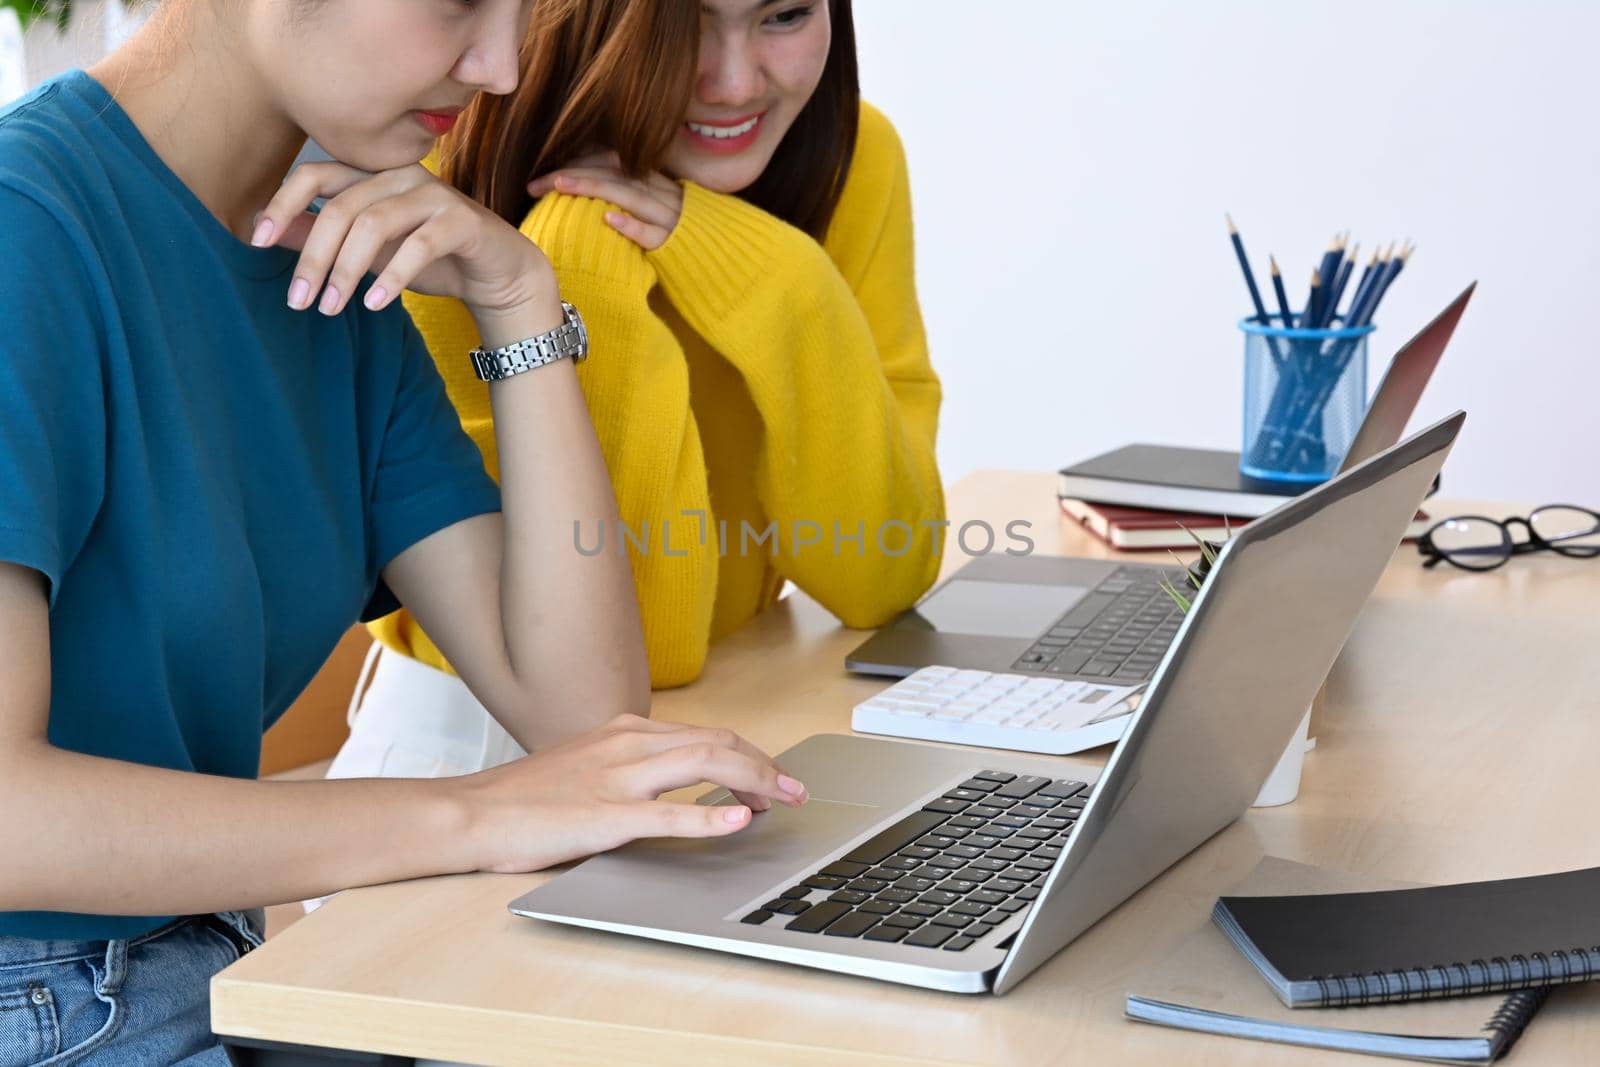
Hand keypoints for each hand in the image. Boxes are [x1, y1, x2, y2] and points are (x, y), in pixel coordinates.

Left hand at [252, 161, 556, 322]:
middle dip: (314, 257)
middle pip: (341, 207)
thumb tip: (271, 232)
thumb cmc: (431, 259)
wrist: (497, 273)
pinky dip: (393, 276)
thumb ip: (325, 237)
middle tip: (298, 300)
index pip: (315, 174)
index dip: (283, 203)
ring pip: (375, 224)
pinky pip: (420, 245)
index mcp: (373, 175)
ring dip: (347, 270)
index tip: (258, 242)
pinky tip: (374, 304)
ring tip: (331, 308)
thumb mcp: (369, 252)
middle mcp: (401, 175)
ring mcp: (434, 194)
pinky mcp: (463, 220)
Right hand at [457, 714, 808, 872]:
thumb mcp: (586, 767)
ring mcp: (617, 778)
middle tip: (794, 790)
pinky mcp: (604, 816)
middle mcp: (627, 744)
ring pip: (705, 764)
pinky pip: (668, 814)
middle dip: (765, 765)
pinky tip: (738, 822)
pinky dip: (710, 817)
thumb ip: (630, 770)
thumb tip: (676, 786)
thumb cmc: (523, 800)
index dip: (750, 754)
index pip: (707, 735)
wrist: (470, 814)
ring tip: (782, 800)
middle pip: (717, 743)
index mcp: (625, 731)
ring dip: (753, 781)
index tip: (773, 777)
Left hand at [527, 151, 684, 250]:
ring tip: (561, 186)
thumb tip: (591, 189)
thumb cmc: (682, 240)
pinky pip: (654, 234)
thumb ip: (631, 196)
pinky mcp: (677, 245)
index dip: (577, 164)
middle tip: (536, 184)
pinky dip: (632, 226)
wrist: (724, 262)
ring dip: (594, 188)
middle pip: (615, 175)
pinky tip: (608, 219)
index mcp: (656, 183)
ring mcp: (671, 218)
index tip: (543, 177)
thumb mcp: (657, 210)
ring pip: (631, 196)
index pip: (612, 164)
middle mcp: (663, 194)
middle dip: (574, 175)